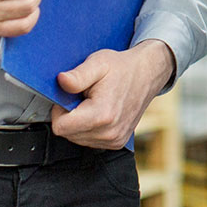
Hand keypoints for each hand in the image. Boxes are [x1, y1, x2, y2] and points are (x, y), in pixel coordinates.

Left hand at [51, 39, 175, 149]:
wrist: (147, 74)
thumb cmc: (122, 68)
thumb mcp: (98, 63)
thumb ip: (78, 75)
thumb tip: (61, 81)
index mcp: (101, 114)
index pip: (61, 127)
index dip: (59, 109)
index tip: (69, 96)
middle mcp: (109, 132)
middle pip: (68, 134)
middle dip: (70, 115)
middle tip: (84, 96)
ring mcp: (114, 140)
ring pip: (77, 139)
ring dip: (79, 122)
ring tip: (93, 103)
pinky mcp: (117, 143)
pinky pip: (90, 141)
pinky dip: (89, 128)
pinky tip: (100, 112)